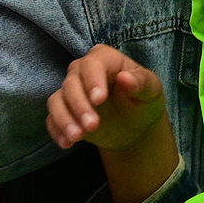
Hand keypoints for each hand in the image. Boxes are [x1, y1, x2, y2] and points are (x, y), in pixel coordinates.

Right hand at [45, 44, 165, 150]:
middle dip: (79, 106)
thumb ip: (141, 82)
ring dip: (64, 119)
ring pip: (57, 100)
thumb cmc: (143, 100)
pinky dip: (57, 130)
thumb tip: (125, 78)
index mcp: (104, 59)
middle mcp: (82, 71)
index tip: (99, 100)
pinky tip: (67, 143)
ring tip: (77, 137)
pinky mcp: (64, 111)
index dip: (92, 81)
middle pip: (71, 83)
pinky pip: (52, 118)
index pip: (92, 64)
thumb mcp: (151, 91)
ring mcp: (70, 92)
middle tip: (92, 126)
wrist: (134, 124)